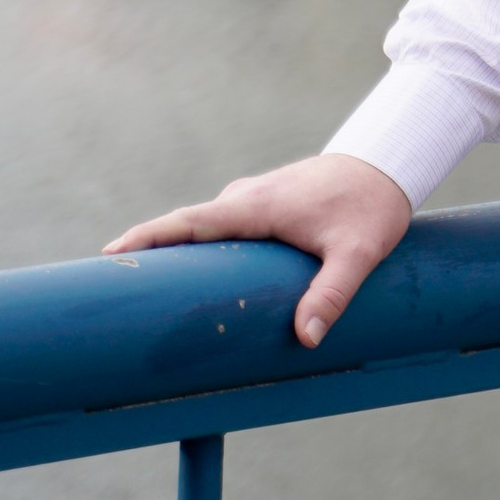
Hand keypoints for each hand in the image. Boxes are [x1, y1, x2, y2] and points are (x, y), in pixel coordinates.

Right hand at [104, 152, 412, 349]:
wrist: (390, 161)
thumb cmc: (371, 204)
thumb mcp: (358, 253)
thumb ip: (332, 294)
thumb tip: (307, 338)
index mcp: (254, 206)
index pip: (188, 222)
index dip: (147, 239)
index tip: (109, 255)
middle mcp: (245, 199)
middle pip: (186, 229)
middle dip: (149, 254)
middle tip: (113, 287)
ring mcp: (253, 200)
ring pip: (205, 230)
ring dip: (177, 254)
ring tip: (147, 293)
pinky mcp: (266, 206)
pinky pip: (223, 230)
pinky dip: (203, 249)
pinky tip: (199, 278)